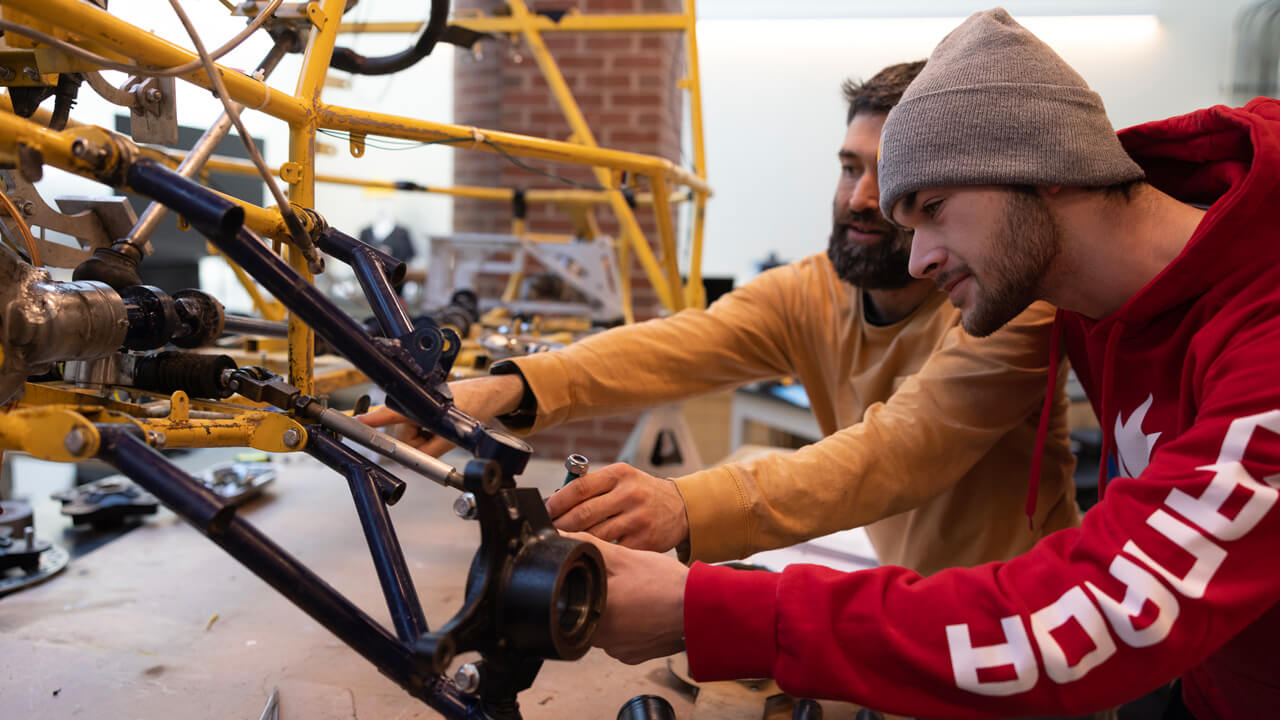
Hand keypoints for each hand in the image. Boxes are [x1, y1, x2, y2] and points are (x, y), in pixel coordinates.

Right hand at [358, 374, 524, 455]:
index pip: (389, 414)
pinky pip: (418, 433)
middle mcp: (413, 405)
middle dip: (421, 441)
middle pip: (403, 437)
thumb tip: (417, 461)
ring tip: (445, 427)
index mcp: (417, 403)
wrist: (488, 396)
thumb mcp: (455, 433)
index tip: (354, 424)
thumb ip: (433, 449)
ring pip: (411, 438)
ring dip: (427, 438)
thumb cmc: (474, 404)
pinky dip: (429, 435)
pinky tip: (441, 428)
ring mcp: (417, 410)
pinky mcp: (421, 415)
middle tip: (441, 433)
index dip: (371, 420)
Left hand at [546, 463, 688, 551]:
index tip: (545, 511)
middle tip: (549, 530)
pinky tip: (589, 552)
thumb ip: (593, 486)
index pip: (579, 488)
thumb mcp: (622, 478)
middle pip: (583, 514)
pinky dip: (597, 552)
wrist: (681, 507)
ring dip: (575, 540)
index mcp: (619, 474)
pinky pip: (612, 550)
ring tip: (563, 542)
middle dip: (561, 524)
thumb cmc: (642, 492)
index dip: (557, 502)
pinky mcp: (644, 541)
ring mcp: (638, 519)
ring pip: (595, 535)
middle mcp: (629, 494)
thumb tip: (555, 502)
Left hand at [566, 531, 687, 663]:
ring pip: (604, 628)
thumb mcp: (625, 556)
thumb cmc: (665, 584)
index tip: (598, 579)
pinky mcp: (633, 657)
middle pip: (586, 614)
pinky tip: (643, 613)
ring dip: (614, 614)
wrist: (701, 610)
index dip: (583, 585)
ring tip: (635, 597)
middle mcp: (602, 638)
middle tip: (621, 585)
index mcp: (595, 611)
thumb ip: (589, 546)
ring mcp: (618, 650)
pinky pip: (621, 641)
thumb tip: (561, 537)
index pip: (571, 600)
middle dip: (599, 598)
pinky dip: (629, 627)